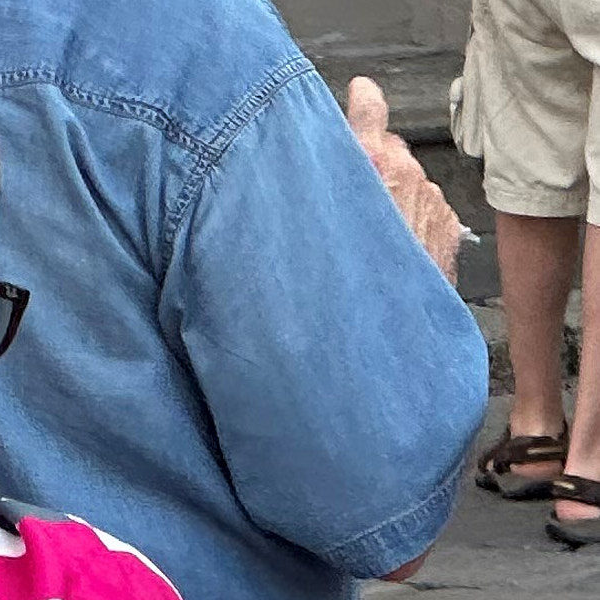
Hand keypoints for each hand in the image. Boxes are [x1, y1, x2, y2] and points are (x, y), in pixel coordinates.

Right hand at [346, 77, 463, 284]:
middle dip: (377, 170)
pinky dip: (417, 224)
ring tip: (377, 240)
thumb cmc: (352, 279)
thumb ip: (346, 153)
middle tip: (357, 207)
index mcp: (371, 163)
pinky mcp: (448, 224)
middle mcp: (406, 172)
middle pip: (392, 152)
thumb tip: (361, 96)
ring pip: (412, 184)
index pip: (370, 109)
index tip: (361, 95)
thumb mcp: (328, 219)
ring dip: (397, 202)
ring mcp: (431, 199)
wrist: (390, 326)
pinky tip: (399, 252)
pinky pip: (431, 211)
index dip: (363, 104)